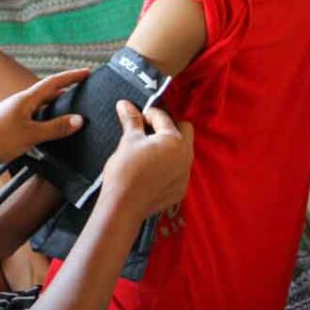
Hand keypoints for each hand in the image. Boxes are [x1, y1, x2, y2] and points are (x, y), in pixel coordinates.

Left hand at [0, 68, 88, 168]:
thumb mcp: (31, 135)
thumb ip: (55, 128)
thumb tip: (79, 120)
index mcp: (25, 100)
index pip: (53, 83)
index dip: (71, 77)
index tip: (86, 72)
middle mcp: (18, 104)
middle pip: (46, 94)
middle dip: (65, 92)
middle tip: (82, 92)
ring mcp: (12, 116)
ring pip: (39, 109)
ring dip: (54, 109)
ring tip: (70, 114)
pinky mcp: (8, 129)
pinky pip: (32, 121)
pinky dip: (44, 123)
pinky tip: (48, 134)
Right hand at [99, 101, 193, 220]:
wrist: (124, 205)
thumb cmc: (126, 170)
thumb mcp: (128, 141)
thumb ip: (131, 120)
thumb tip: (125, 104)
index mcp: (174, 140)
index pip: (163, 117)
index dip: (147, 114)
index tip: (135, 117)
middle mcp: (185, 156)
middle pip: (184, 131)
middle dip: (168, 128)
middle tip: (147, 132)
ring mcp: (185, 175)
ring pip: (182, 152)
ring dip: (169, 148)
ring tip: (148, 151)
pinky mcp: (180, 190)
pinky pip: (178, 171)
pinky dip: (168, 167)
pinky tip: (151, 171)